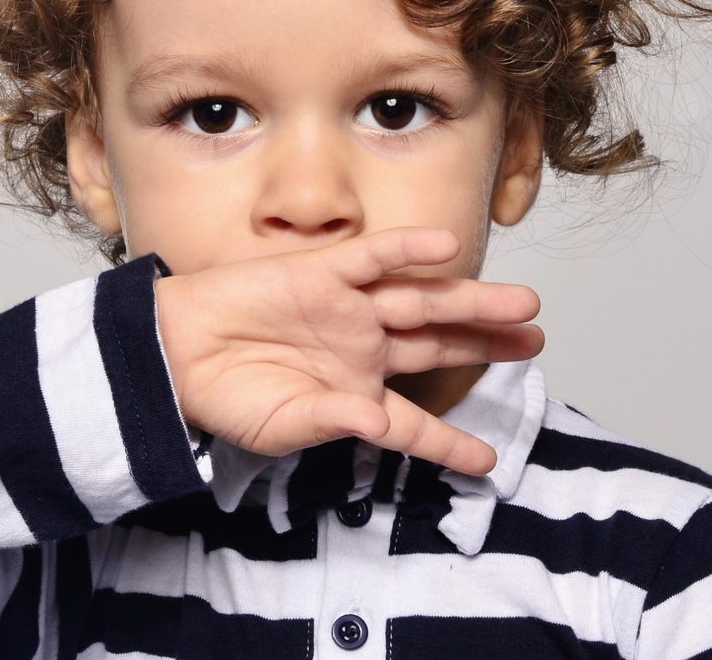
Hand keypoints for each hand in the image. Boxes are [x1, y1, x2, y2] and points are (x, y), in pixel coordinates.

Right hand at [154, 227, 541, 474]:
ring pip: (420, 300)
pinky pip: (373, 258)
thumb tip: (377, 427)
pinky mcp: (321, 274)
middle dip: (484, 341)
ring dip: (469, 299)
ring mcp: (345, 309)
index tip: (489, 463)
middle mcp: (360, 349)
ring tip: (521, 304)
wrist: (176, 350)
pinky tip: (447, 246)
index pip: (413, 425)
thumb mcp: (279, 426)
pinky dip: (408, 251)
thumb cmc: (223, 396)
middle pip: (436, 345)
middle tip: (534, 339)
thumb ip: (329, 424)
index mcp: (353, 396)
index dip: (450, 444)